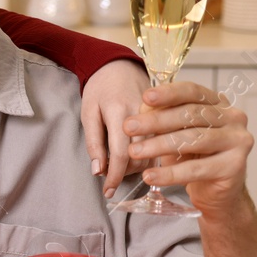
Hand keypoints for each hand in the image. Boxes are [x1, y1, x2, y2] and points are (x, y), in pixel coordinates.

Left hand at [83, 59, 152, 197]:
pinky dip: (150, 155)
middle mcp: (145, 115)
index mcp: (120, 112)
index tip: (108, 191)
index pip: (122, 153)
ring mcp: (160, 116)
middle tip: (111, 175)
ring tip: (122, 164)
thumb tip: (98, 171)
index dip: (115, 176)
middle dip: (126, 173)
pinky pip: (163, 144)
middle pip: (142, 156)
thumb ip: (93, 142)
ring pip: (156, 153)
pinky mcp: (167, 117)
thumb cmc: (99, 90)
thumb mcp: (88, 113)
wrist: (119, 65)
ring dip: (138, 166)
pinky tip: (137, 155)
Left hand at [123, 80, 254, 216]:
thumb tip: (143, 108)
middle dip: (155, 121)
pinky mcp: (234, 167)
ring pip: (193, 140)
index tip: (145, 97)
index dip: (169, 93)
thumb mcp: (175, 132)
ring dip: (158, 145)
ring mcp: (237, 141)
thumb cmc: (193, 155)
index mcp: (218, 103)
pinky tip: (150, 175)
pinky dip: (170, 173)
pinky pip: (196, 169)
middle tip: (128, 127)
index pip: (193, 92)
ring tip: (134, 151)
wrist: (215, 190)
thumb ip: (162, 117)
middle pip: (191, 115)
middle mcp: (233, 118)